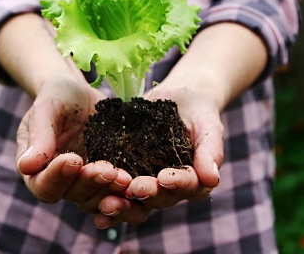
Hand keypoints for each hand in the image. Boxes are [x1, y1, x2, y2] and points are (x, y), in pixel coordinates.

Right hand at [15, 77, 151, 223]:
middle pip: (74, 196)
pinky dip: (128, 191)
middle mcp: (63, 183)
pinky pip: (119, 191)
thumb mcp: (47, 109)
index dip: (58, 177)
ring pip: (98, 199)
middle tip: (108, 170)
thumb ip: (39, 136)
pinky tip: (138, 181)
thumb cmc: (57, 98)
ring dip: (111, 191)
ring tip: (125, 177)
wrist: (82, 94)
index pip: (44, 186)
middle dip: (91, 183)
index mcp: (38, 171)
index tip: (73, 159)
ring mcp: (88, 182)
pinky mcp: (111, 177)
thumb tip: (26, 165)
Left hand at [93, 85, 223, 227]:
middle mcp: (169, 189)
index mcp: (194, 180)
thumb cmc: (199, 112)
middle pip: (160, 199)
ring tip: (106, 203)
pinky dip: (102, 197)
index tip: (165, 178)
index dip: (177, 184)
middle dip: (147, 194)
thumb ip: (211, 151)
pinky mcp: (125, 174)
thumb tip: (212, 179)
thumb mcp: (208, 125)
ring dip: (121, 205)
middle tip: (134, 188)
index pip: (188, 187)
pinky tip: (91, 204)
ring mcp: (146, 184)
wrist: (178, 99)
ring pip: (135, 202)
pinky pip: (114, 189)